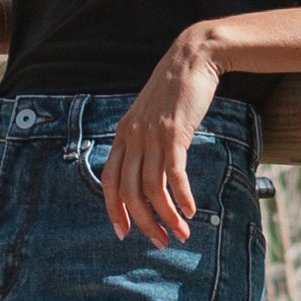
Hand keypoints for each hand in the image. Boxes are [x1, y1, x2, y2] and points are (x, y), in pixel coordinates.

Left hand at [101, 28, 222, 245]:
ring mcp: (152, 135)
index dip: (113, 209)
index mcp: (122, 135)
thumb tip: (148, 169)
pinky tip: (191, 211)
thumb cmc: (174, 90)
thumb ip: (143, 140)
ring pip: (151, 188)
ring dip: (166, 216)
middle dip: (143, 222)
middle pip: (129, 191)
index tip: (122, 232)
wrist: (192, 59)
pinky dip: (181, 197)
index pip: (108, 180)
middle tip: (159, 242)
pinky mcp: (174, 133)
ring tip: (181, 233)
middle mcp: (132, 137)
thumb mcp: (150, 116)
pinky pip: (173, 174)